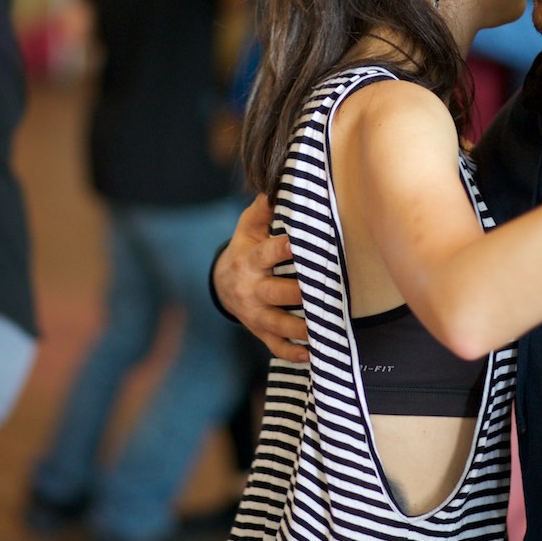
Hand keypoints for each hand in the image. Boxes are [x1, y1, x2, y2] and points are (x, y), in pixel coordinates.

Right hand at [214, 195, 306, 362]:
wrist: (221, 286)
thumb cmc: (245, 250)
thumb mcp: (246, 228)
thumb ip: (262, 210)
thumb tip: (277, 186)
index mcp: (249, 260)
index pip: (267, 254)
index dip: (283, 248)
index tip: (299, 244)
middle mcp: (250, 289)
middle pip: (275, 293)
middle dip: (296, 294)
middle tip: (319, 292)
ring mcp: (255, 314)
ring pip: (277, 324)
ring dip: (299, 328)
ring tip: (320, 330)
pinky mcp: (259, 331)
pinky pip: (275, 346)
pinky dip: (292, 353)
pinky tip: (311, 354)